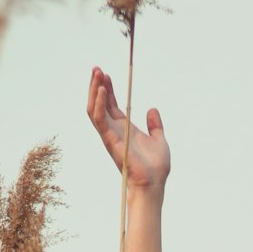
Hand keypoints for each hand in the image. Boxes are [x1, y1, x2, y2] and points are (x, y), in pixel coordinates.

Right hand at [87, 67, 169, 195]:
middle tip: (97, 68)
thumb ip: (155, 125)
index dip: (107, 89)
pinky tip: (102, 90)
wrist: (154, 183)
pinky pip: (99, 119)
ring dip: (93, 91)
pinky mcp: (110, 140)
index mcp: (124, 129)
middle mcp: (114, 131)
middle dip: (96, 85)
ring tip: (97, 74)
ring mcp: (110, 135)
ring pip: (94, 109)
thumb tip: (153, 109)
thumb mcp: (159, 140)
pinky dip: (98, 103)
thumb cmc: (156, 168)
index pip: (110, 105)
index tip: (107, 75)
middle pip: (99, 104)